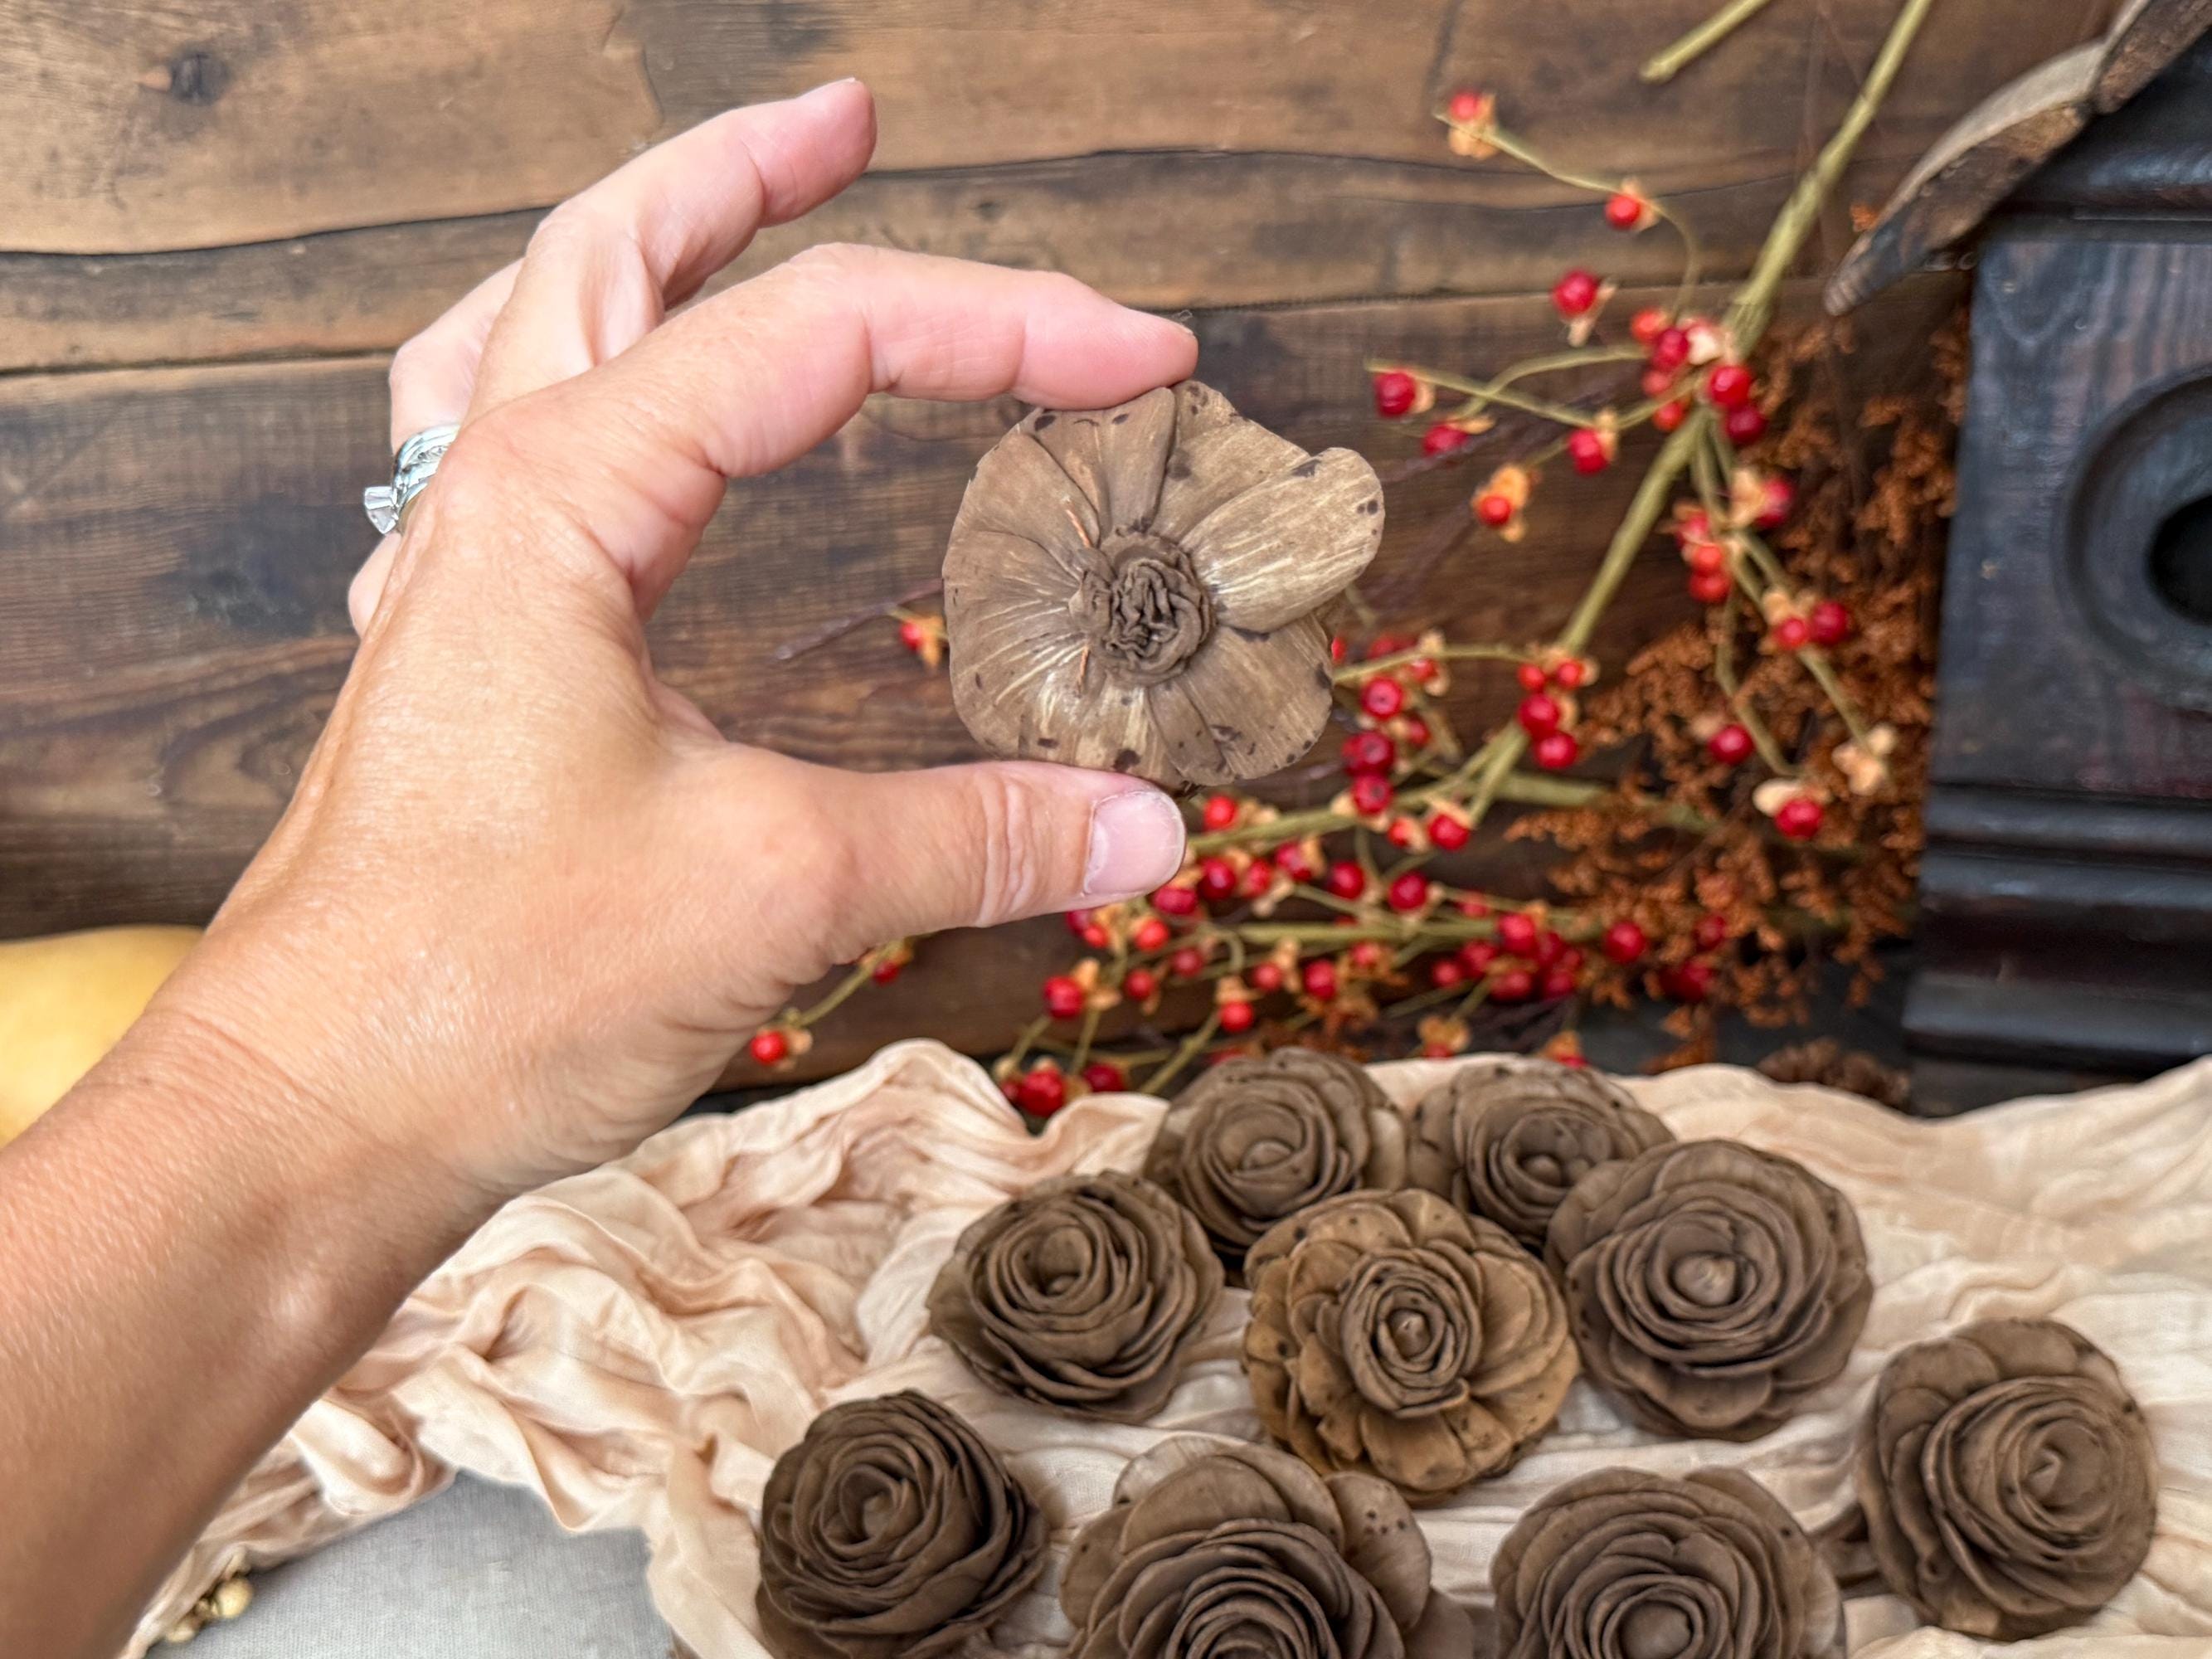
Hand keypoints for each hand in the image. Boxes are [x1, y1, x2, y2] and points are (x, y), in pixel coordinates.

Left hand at [149, 81, 1195, 1201]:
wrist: (313, 1118)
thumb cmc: (487, 991)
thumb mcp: (772, 892)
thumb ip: (975, 837)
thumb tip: (1151, 828)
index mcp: (564, 497)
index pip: (815, 338)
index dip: (1001, 325)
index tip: (1140, 355)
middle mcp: (491, 497)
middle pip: (617, 252)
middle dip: (749, 171)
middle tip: (856, 117)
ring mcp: (452, 568)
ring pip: (530, 328)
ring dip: (636, 242)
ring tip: (727, 200)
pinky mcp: (451, 651)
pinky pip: (481, 449)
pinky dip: (555, 381)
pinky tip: (595, 409)